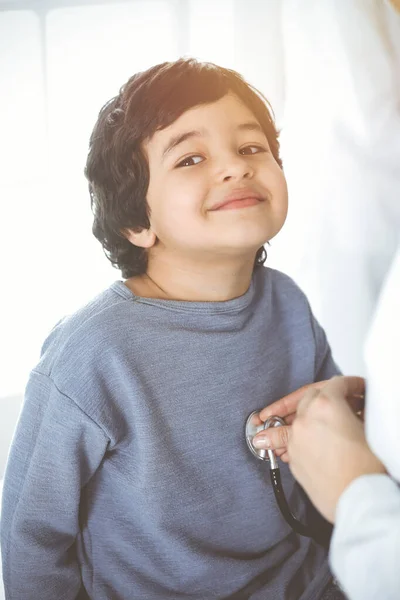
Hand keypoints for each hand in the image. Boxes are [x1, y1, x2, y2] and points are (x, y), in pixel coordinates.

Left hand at [260, 376, 385, 522]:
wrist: (358, 501)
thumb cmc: (367, 469)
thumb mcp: (370, 430)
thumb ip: (358, 411)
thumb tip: (356, 407)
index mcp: (326, 406)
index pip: (336, 384)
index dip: (351, 384)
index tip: (357, 389)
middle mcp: (305, 419)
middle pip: (311, 396)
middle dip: (326, 396)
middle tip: (343, 401)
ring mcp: (295, 439)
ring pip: (295, 417)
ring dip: (303, 414)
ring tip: (306, 417)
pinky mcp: (293, 459)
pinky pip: (291, 439)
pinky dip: (298, 435)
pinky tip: (303, 438)